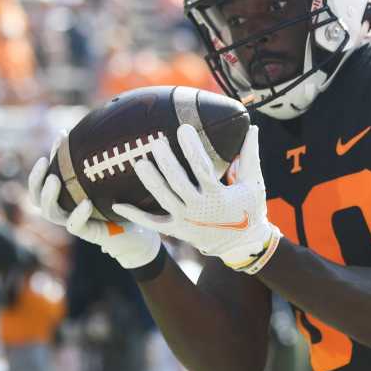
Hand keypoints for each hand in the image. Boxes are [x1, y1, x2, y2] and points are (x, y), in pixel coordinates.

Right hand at [27, 137, 161, 269]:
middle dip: (35, 179)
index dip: (52, 155)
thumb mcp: (111, 180)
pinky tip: (86, 203)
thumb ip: (102, 162)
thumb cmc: (123, 203)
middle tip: (43, 162)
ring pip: (49, 213)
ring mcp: (75, 221)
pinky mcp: (88, 234)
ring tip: (55, 180)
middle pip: (36, 197)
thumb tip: (106, 126)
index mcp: (67, 195)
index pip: (47, 176)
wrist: (137, 232)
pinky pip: (75, 227)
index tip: (61, 135)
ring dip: (48, 196)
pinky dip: (78, 215)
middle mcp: (66, 209)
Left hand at [113, 125, 280, 273]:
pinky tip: (117, 204)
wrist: (242, 244)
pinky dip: (134, 216)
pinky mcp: (176, 230)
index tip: (183, 127)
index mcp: (218, 195)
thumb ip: (250, 155)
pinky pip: (152, 223)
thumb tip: (252, 126)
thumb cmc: (248, 208)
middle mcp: (199, 209)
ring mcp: (186, 220)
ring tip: (139, 163)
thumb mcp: (253, 183)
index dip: (192, 148)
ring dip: (151, 182)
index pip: (202, 168)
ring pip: (164, 199)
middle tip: (155, 142)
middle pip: (178, 182)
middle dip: (166, 162)